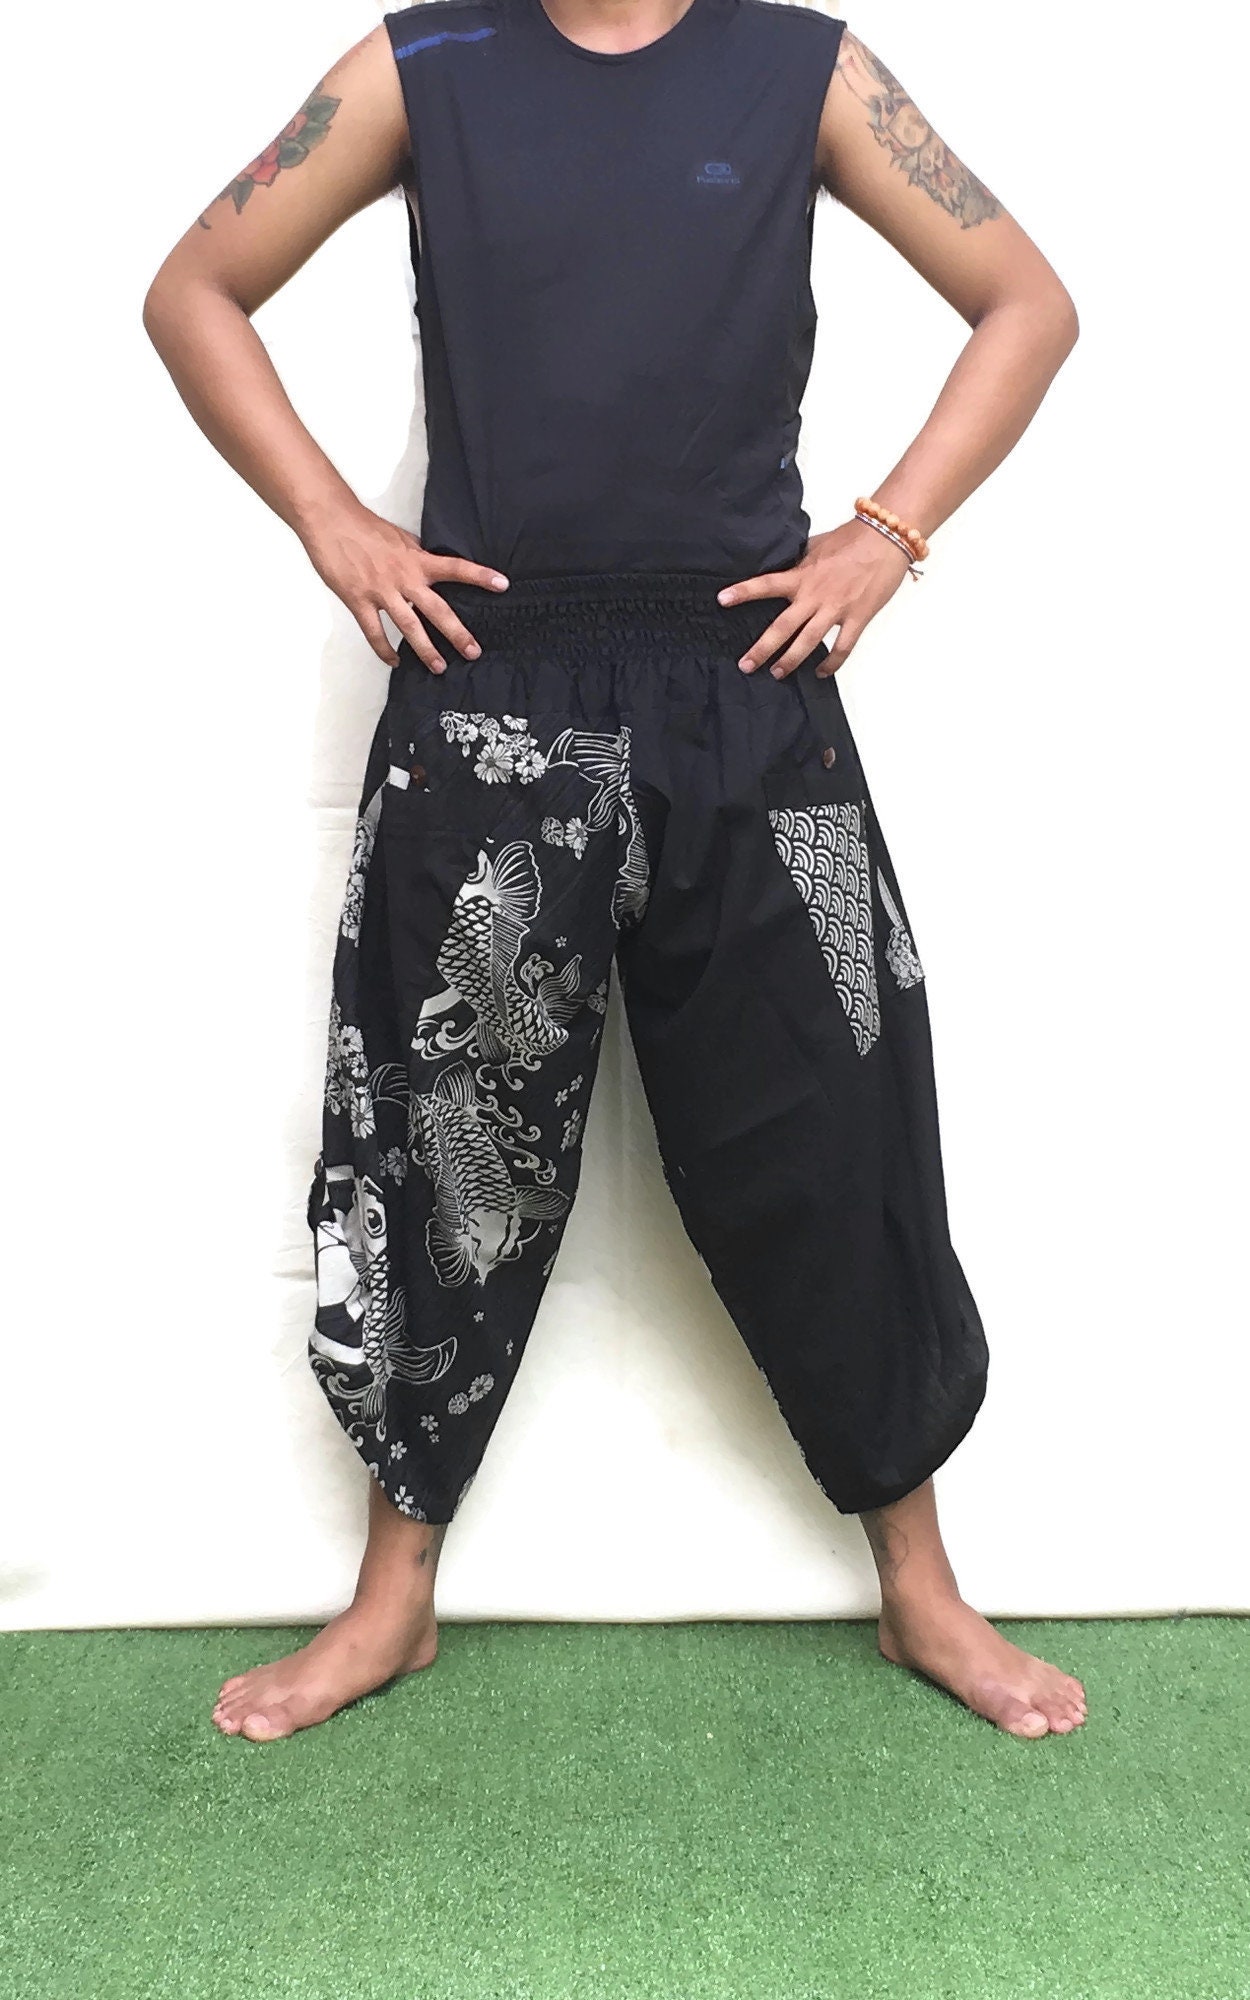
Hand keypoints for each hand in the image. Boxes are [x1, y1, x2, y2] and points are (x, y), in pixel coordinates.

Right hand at [301, 504, 508, 671]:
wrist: (330, 520)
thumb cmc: (363, 526)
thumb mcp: (400, 538)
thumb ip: (417, 555)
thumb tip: (430, 564)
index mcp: (416, 560)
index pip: (456, 568)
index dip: (480, 576)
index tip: (502, 584)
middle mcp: (404, 578)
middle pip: (437, 610)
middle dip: (457, 633)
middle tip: (473, 652)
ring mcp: (382, 592)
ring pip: (409, 627)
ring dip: (426, 650)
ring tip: (439, 667)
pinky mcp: (359, 601)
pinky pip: (375, 632)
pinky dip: (384, 650)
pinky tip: (394, 661)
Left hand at [717, 518, 912, 677]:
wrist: (886, 537)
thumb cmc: (853, 538)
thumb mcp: (817, 546)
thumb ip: (800, 562)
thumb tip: (786, 565)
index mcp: (802, 576)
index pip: (766, 584)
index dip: (743, 592)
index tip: (722, 600)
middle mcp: (814, 595)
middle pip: (782, 627)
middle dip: (762, 649)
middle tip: (746, 665)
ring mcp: (836, 609)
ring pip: (808, 642)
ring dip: (790, 661)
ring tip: (777, 674)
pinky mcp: (857, 618)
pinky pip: (842, 648)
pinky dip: (831, 663)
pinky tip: (821, 672)